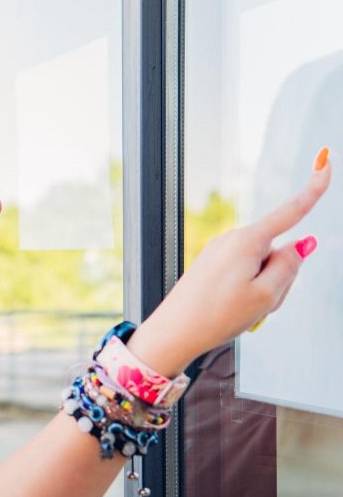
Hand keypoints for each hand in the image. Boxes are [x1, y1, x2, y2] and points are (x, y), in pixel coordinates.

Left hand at [129, 147, 331, 375]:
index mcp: (246, 241)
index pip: (290, 212)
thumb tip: (300, 244)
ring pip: (261, 268)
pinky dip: (246, 293)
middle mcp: (231, 240)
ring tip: (241, 310)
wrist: (172, 333)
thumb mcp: (266, 295)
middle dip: (279, 279)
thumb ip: (290, 266)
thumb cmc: (214, 316)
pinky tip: (230, 309)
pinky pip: (243, 275)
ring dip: (261, 290)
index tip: (325, 163)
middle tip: (259, 304)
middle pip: (277, 252)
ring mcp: (219, 252)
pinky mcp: (211, 265)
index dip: (313, 190)